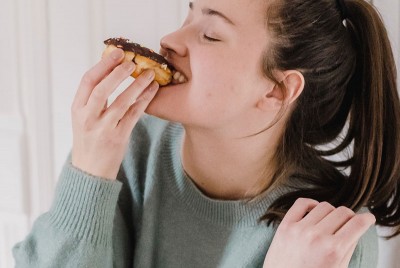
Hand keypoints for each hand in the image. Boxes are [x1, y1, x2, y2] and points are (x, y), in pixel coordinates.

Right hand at [71, 48, 158, 179]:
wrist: (90, 170)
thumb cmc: (89, 140)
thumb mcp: (83, 117)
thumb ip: (93, 98)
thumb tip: (111, 70)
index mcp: (77, 109)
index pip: (88, 81)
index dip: (103, 65)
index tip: (117, 53)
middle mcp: (88, 118)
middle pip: (102, 89)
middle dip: (118, 73)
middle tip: (133, 61)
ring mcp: (103, 129)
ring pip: (121, 102)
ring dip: (137, 85)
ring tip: (150, 73)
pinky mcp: (119, 138)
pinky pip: (134, 115)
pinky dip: (144, 100)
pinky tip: (153, 90)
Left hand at [263, 198, 375, 267]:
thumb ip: (348, 248)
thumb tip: (356, 227)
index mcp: (333, 250)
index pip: (358, 223)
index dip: (367, 219)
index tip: (368, 218)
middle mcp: (317, 237)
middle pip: (343, 212)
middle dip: (350, 217)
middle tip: (348, 224)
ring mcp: (299, 230)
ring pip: (324, 206)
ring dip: (331, 212)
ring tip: (330, 222)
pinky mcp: (285, 226)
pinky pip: (301, 203)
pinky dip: (311, 204)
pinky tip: (314, 212)